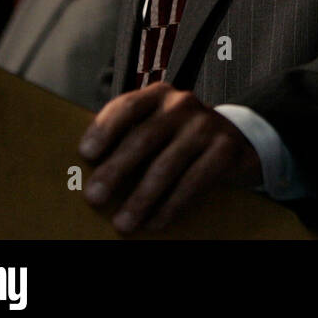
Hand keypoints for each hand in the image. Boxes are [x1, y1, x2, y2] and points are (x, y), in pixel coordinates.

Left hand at [78, 82, 263, 233]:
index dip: (104, 129)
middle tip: (94, 197)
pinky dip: (171, 206)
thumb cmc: (178, 137)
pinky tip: (155, 222)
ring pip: (166, 165)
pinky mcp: (225, 149)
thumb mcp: (156, 125)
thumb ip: (128, 137)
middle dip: (116, 170)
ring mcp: (206, 125)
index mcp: (158, 95)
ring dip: (141, 198)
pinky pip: (193, 182)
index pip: (127, 106)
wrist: (233, 140)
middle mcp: (182, 104)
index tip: (86, 154)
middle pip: (143, 138)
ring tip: (123, 222)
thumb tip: (84, 173)